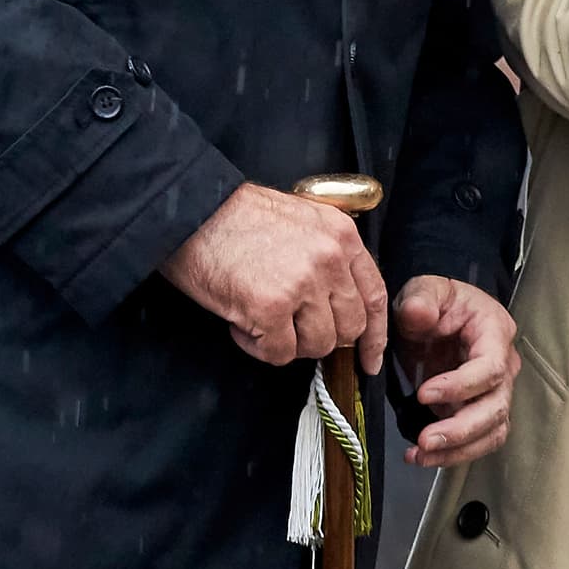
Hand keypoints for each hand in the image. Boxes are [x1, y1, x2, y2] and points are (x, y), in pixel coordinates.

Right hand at [161, 183, 386, 373]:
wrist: (193, 210)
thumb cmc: (239, 217)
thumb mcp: (303, 221)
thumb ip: (329, 256)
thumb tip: (339, 305)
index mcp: (341, 235)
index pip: (374, 296)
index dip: (374, 335)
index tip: (368, 359)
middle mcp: (329, 258)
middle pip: (348, 328)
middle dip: (320, 337)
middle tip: (289, 327)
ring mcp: (302, 283)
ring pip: (317, 345)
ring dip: (287, 342)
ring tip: (258, 316)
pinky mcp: (270, 308)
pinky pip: (279, 354)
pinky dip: (257, 347)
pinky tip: (240, 322)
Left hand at [393, 276, 520, 469]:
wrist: (437, 315)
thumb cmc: (437, 301)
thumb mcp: (424, 290)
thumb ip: (420, 299)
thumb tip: (418, 314)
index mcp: (494, 331)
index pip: (490, 367)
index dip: (461, 386)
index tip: (424, 394)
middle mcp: (503, 365)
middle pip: (496, 408)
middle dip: (461, 430)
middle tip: (425, 440)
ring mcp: (494, 392)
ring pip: (491, 432)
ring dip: (457, 450)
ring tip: (420, 455)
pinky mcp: (480, 412)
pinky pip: (477, 441)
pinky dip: (453, 454)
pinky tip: (422, 457)